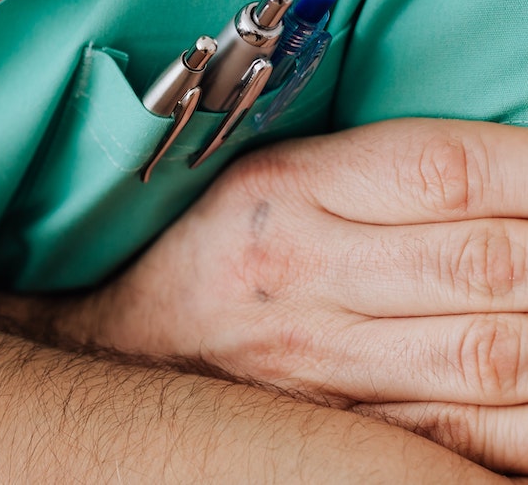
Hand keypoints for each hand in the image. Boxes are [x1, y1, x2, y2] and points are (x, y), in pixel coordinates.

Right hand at [65, 118, 527, 472]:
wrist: (119, 351)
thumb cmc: (218, 249)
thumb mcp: (277, 176)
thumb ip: (390, 172)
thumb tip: (524, 176)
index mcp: (290, 188)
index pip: (445, 169)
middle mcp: (306, 273)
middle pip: (488, 263)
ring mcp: (327, 363)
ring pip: (496, 357)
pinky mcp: (349, 430)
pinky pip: (472, 436)